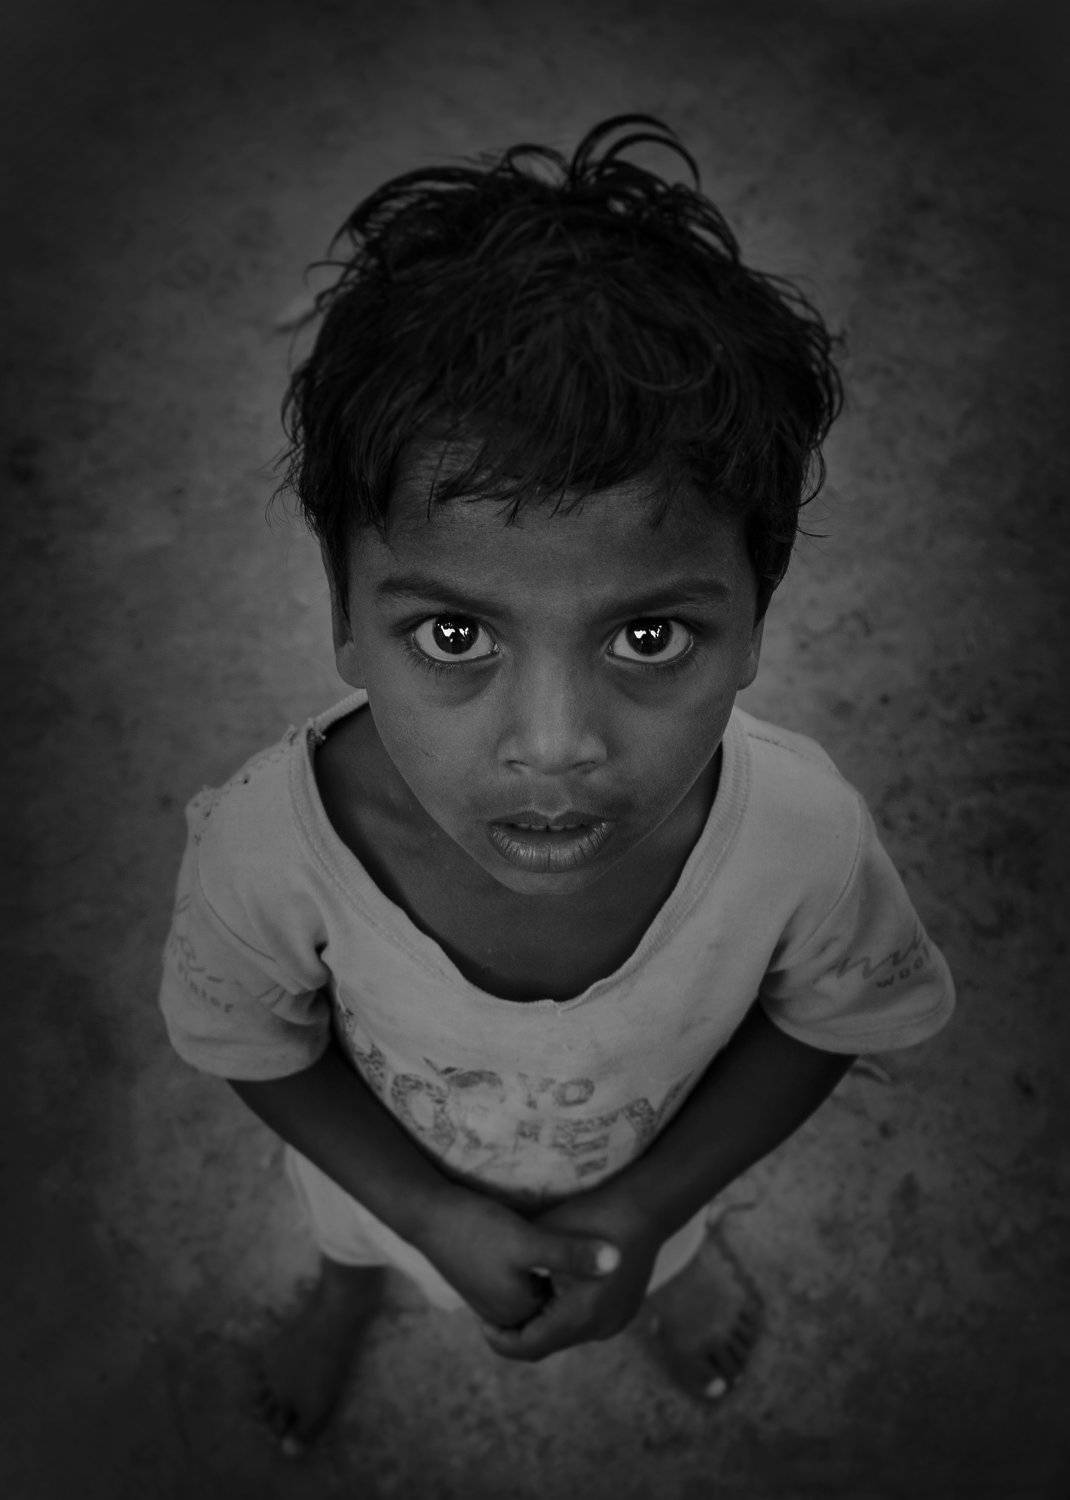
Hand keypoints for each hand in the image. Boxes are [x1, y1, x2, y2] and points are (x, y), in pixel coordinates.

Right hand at [418, 1188, 621, 1330]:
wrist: (428, 1213)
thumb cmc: (478, 1227)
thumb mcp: (530, 1240)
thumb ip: (573, 1254)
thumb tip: (619, 1261)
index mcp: (519, 1313)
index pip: (569, 1313)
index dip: (593, 1289)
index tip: (615, 1258)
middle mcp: (504, 1314)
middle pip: (553, 1307)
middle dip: (577, 1286)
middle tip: (605, 1251)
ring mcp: (490, 1299)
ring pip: (539, 1293)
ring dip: (559, 1277)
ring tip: (583, 1246)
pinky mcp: (483, 1280)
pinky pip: (523, 1283)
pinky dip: (541, 1270)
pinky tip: (552, 1242)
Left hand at [479, 1190, 662, 1361]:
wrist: (645, 1207)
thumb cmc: (590, 1216)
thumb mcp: (543, 1240)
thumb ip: (518, 1271)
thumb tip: (482, 1285)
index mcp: (577, 1316)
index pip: (526, 1347)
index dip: (498, 1338)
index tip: (480, 1320)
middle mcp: (598, 1329)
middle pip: (546, 1343)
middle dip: (520, 1329)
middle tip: (493, 1310)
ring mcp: (614, 1322)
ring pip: (565, 1334)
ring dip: (542, 1321)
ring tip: (520, 1296)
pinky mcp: (623, 1312)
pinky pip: (584, 1323)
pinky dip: (563, 1313)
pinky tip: (551, 1287)